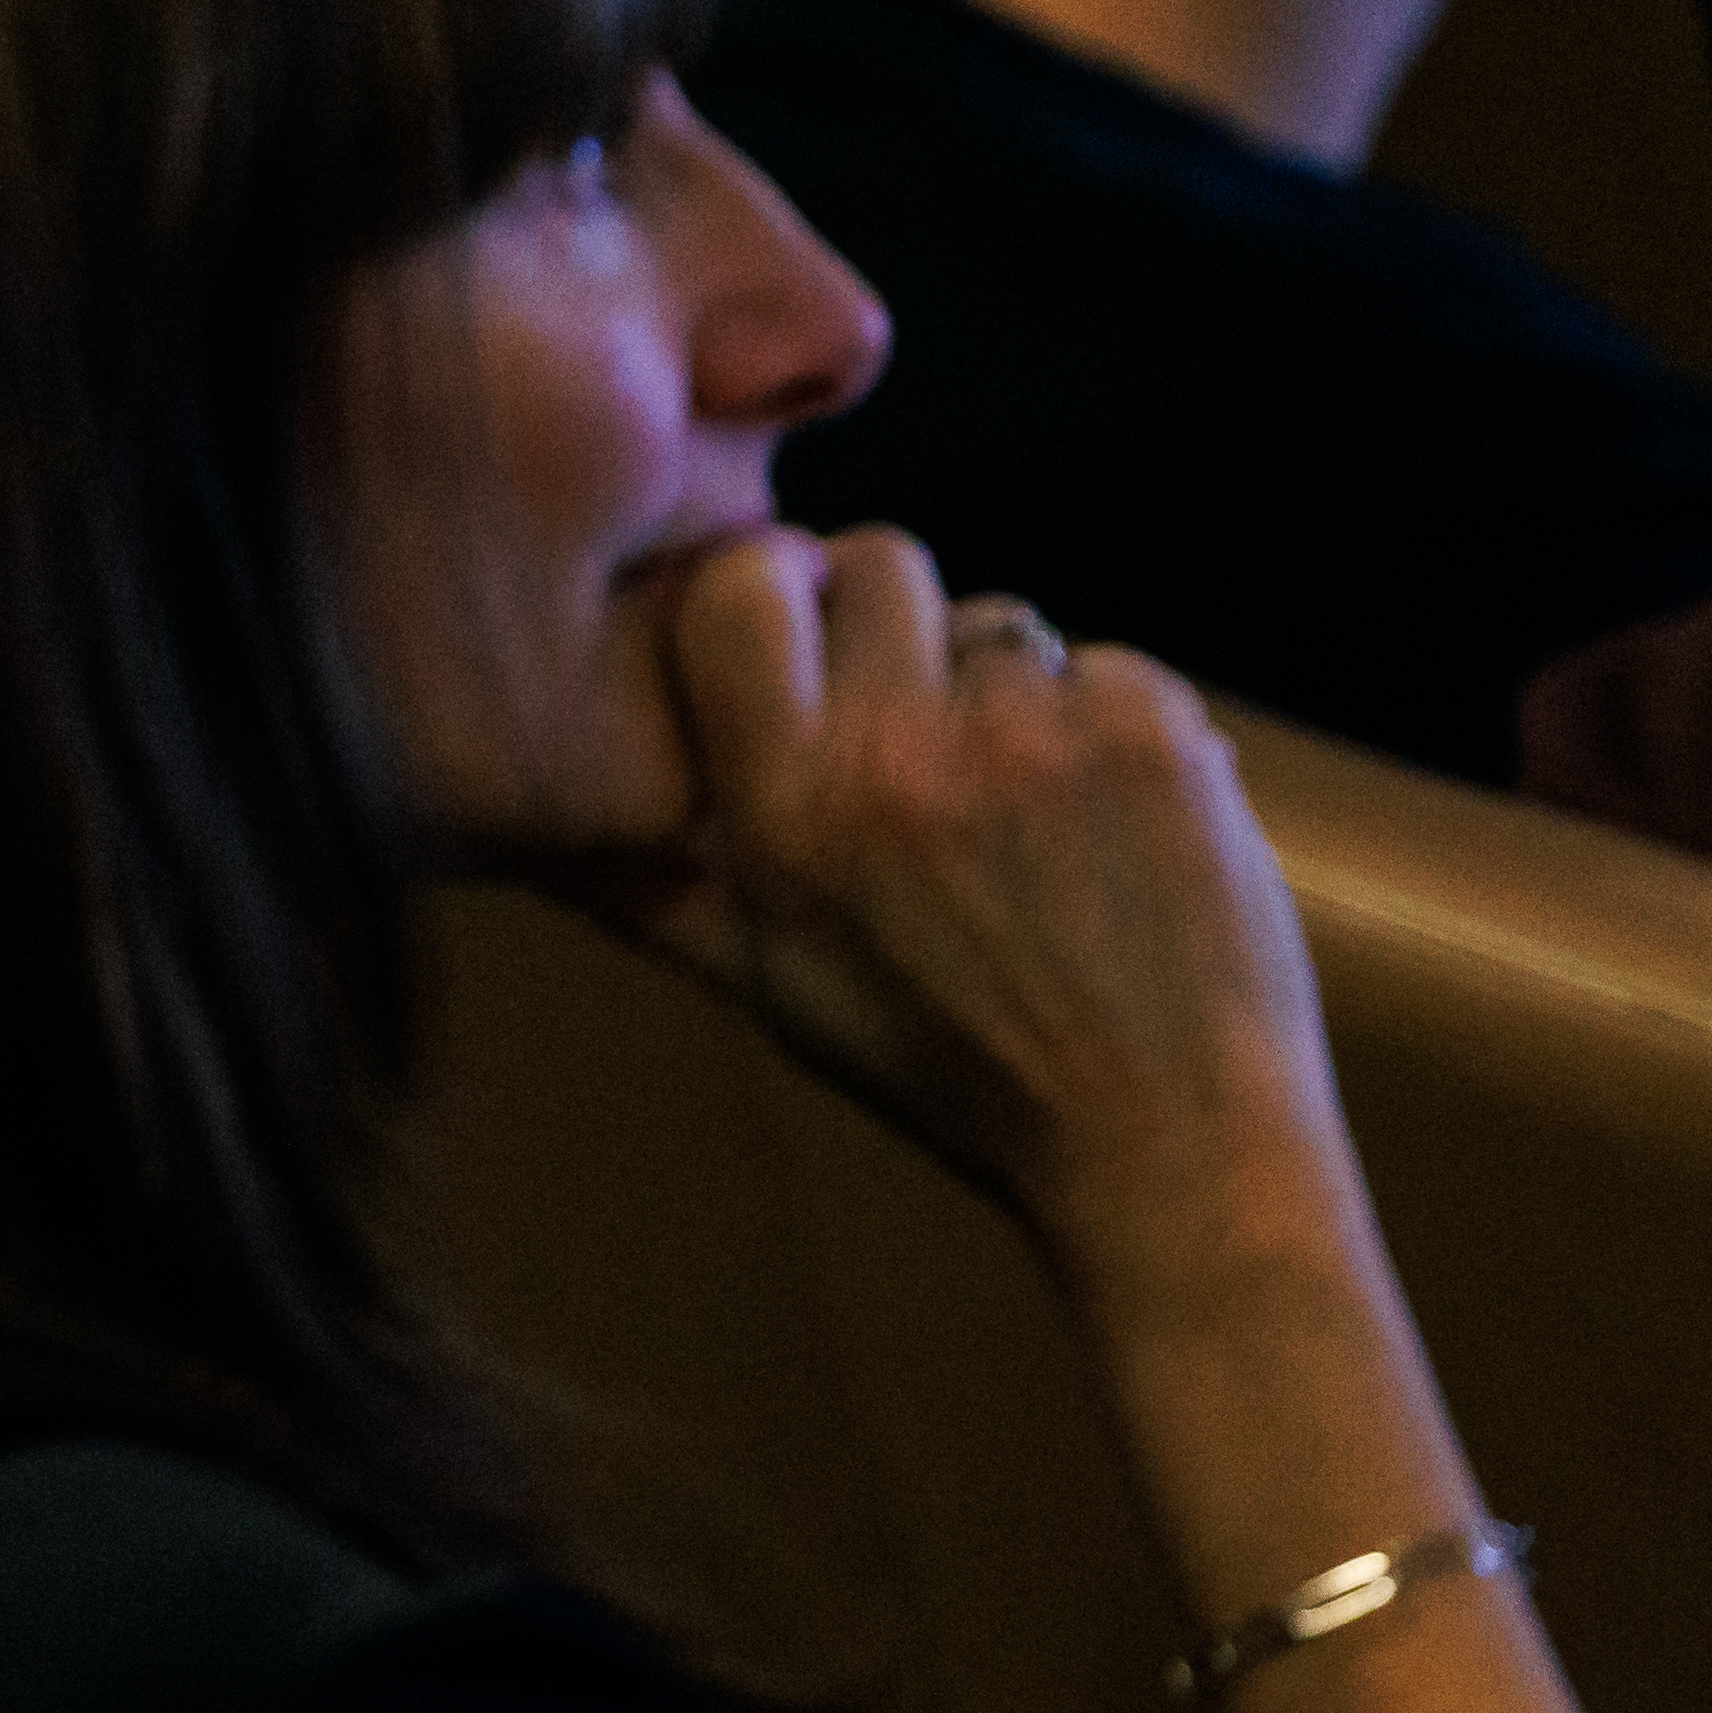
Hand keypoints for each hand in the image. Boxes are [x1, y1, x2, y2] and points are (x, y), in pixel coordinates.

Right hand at [589, 530, 1359, 1264]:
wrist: (1167, 1147)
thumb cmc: (961, 1078)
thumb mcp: (782, 993)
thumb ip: (664, 894)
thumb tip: (544, 837)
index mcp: (786, 818)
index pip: (737, 589)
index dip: (773, 585)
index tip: (802, 628)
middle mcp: (896, 759)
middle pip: (880, 565)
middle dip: (901, 631)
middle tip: (931, 737)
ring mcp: (1032, 736)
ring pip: (1002, 626)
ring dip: (1013, 697)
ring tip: (1037, 825)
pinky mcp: (1150, 731)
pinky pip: (1108, 665)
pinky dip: (1114, 732)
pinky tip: (1118, 835)